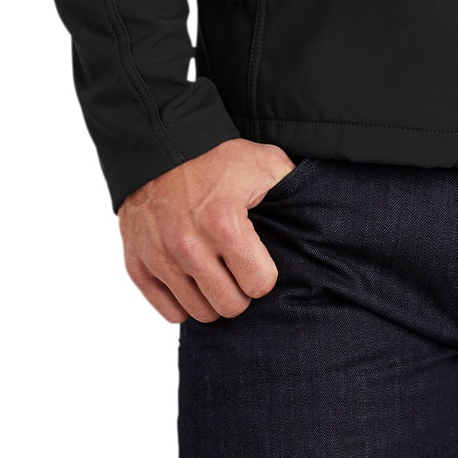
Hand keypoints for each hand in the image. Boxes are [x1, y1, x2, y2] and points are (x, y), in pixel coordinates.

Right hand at [117, 138, 297, 322]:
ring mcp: (159, 257)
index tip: (259, 258)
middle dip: (240, 290)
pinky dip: (183, 301)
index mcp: (224, 223)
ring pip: (199, 314)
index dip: (264, 273)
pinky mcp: (137, 264)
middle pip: (229, 306)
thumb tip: (320, 215)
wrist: (161, 143)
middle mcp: (188, 246)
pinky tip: (192, 278)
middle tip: (238, 268)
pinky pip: (169, 311)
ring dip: (212, 297)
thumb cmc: (217, 157)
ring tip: (216, 271)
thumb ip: (292, 189)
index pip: (259, 286)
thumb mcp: (264, 163)